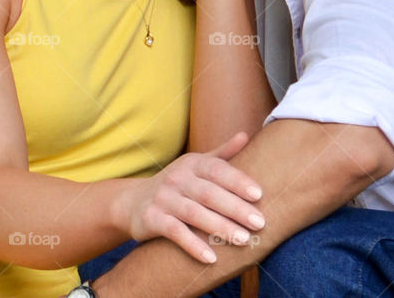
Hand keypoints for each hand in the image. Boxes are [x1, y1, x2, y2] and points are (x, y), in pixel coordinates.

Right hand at [112, 131, 265, 263]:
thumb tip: (245, 135)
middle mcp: (177, 178)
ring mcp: (163, 198)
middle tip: (260, 223)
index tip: (259, 195)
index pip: (218, 170)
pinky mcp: (152, 218)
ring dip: (220, 227)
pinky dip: (193, 245)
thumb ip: (222, 154)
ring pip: (194, 213)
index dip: (238, 181)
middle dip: (236, 208)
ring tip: (243, 240)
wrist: (133, 201)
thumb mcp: (196, 165)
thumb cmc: (177, 184)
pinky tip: (211, 258)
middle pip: (209, 193)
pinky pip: (175, 232)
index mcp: (192, 163)